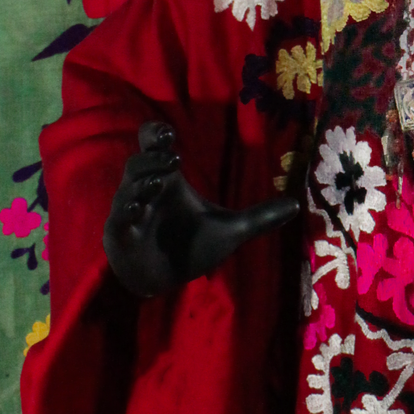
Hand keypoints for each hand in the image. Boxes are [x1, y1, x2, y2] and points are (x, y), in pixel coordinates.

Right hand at [102, 121, 299, 298]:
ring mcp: (130, 212)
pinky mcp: (120, 235)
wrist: (167, 280)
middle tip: (173, 160)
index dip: (155, 135)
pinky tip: (138, 209)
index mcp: (169, 180)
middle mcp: (146, 191)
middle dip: (153, 160)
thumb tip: (295, 205)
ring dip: (142, 183)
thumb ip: (259, 217)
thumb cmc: (192, 247)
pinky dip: (126, 212)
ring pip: (128, 188)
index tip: (168, 133)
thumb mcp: (230, 231)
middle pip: (140, 163)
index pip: (154, 146)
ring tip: (161, 183)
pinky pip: (118, 218)